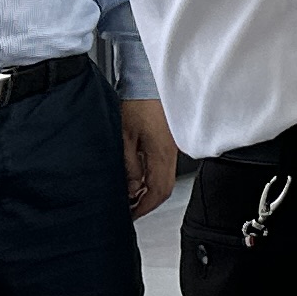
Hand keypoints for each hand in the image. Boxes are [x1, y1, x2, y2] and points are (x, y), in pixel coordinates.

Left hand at [119, 98, 178, 217]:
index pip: (158, 191)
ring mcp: (173, 147)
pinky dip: (151, 178)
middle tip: (129, 209)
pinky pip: (164, 167)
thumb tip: (130, 188)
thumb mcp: (124, 136)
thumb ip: (128, 165)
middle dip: (147, 202)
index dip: (144, 207)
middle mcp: (171, 152)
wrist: (149, 81)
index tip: (131, 215)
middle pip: (164, 189)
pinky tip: (138, 178)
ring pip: (164, 179)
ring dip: (149, 190)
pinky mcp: (169, 142)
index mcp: (162, 153)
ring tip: (130, 195)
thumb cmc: (137, 102)